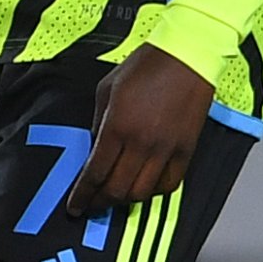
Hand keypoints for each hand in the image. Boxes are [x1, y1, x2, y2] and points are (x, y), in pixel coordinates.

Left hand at [71, 43, 210, 208]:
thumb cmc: (147, 66)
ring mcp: (166, 149)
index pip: (94, 173)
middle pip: (117, 189)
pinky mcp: (186, 149)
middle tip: (92, 204)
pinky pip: (169, 184)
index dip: (82, 195)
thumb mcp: (107, 89)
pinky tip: (144, 187)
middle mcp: (141, 142)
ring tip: (116, 197)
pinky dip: (154, 191)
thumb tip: (95, 148)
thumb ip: (98, 123)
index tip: (76, 206)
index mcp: (117, 126)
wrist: (187, 55)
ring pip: (142, 192)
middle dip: (100, 202)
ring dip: (125, 199)